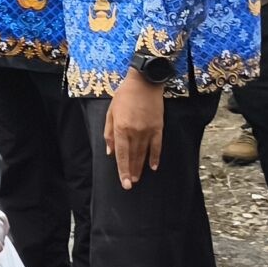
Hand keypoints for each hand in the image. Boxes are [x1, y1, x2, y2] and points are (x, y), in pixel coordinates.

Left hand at [105, 69, 165, 189]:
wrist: (145, 82)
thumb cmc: (124, 96)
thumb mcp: (111, 112)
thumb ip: (108, 133)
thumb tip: (110, 152)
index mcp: (121, 128)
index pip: (121, 154)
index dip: (122, 170)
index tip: (124, 182)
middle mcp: (134, 132)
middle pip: (132, 156)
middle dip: (131, 172)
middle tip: (130, 184)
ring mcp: (148, 130)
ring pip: (144, 154)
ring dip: (140, 167)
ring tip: (137, 178)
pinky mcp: (158, 127)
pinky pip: (157, 146)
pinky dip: (155, 157)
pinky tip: (153, 167)